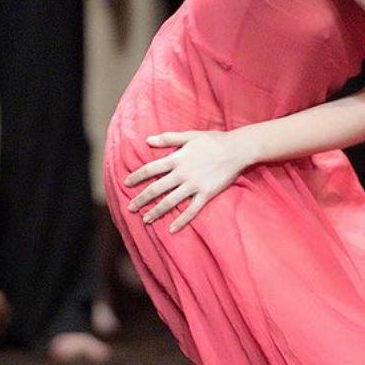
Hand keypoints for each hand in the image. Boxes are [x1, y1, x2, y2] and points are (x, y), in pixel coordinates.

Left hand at [122, 128, 253, 232]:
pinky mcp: (206, 194)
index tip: (126, 183)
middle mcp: (182, 173)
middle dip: (141, 199)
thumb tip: (148, 140)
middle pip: (157, 188)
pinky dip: (181, 220)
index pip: (150, 169)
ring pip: (170, 202)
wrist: (237, 149)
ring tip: (145, 220)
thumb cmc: (213, 140)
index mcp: (177, 158)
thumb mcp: (189, 135)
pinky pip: (191, 210)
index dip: (137, 176)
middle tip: (130, 207)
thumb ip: (168, 138)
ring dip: (156, 211)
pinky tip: (171, 229)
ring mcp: (194, 185)